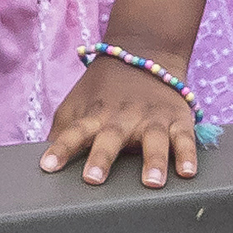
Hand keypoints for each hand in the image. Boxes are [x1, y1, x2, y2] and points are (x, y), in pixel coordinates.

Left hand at [42, 52, 202, 189]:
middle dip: (102, 157)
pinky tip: (188, 172)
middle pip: (111, 136)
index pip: (74, 131)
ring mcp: (152, 118)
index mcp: (96, 114)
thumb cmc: (105, 88)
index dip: (60, 148)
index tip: (47, 167)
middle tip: (93, 179)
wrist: (146, 50)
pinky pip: (185, 138)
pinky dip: (188, 154)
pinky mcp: (178, 119)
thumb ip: (64, 130)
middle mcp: (123, 116)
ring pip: (153, 139)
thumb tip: (44, 161)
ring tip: (151, 183)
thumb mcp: (79, 103)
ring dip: (153, 160)